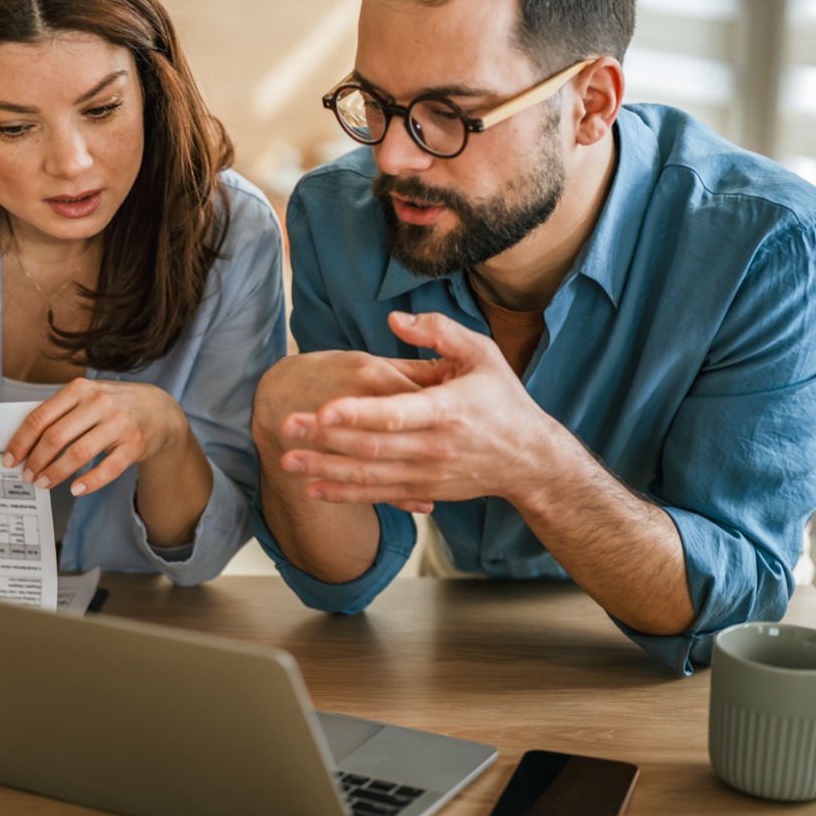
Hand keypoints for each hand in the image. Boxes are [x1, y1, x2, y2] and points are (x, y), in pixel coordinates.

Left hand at [3, 378, 187, 496]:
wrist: (160, 410)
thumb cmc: (115, 405)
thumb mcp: (88, 397)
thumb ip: (61, 412)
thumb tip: (26, 442)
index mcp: (80, 389)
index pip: (40, 417)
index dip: (21, 441)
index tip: (10, 459)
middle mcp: (100, 403)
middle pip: (55, 437)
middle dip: (36, 461)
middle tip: (27, 476)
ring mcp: (119, 424)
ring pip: (78, 454)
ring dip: (56, 473)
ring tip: (44, 484)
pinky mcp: (135, 444)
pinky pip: (107, 469)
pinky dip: (88, 482)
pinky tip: (75, 489)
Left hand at [280, 312, 561, 509]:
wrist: (529, 459)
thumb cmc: (503, 399)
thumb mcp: (483, 354)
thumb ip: (439, 331)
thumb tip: (394, 319)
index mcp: (448, 410)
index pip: (397, 413)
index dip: (360, 413)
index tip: (325, 410)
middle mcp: (436, 447)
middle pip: (373, 447)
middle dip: (325, 439)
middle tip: (286, 426)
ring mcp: (428, 474)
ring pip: (370, 476)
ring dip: (326, 469)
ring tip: (286, 460)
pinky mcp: (423, 491)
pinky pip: (378, 495)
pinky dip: (344, 495)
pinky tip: (312, 488)